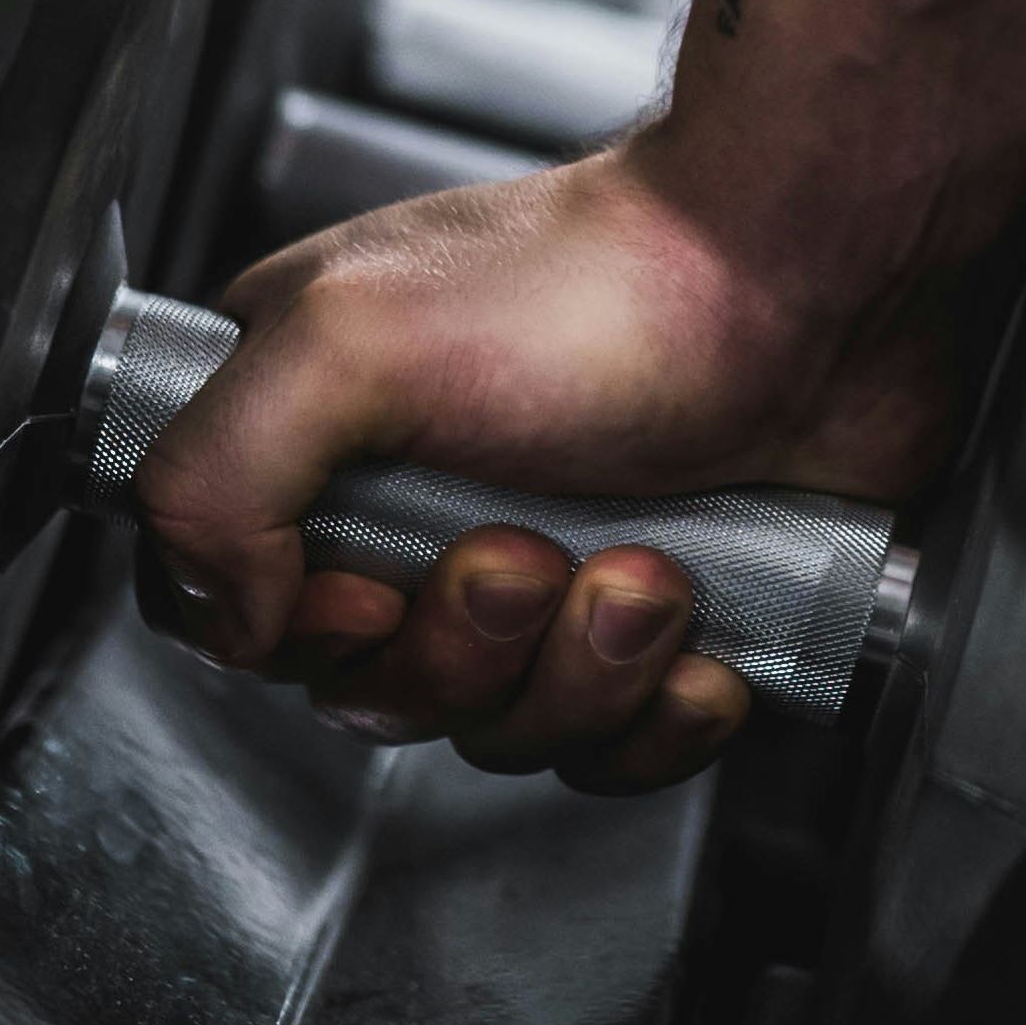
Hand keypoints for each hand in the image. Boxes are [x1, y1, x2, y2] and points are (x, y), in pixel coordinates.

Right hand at [126, 139, 970, 790]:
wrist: (812, 277)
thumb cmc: (602, 283)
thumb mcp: (347, 340)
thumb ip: (213, 476)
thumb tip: (225, 615)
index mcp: (319, 431)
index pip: (227, 606)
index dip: (302, 637)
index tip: (373, 590)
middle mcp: (418, 503)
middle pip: (374, 691)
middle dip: (466, 649)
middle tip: (527, 549)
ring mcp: (543, 566)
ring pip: (503, 728)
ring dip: (580, 669)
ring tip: (644, 566)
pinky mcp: (652, 620)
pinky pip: (619, 748)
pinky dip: (663, 711)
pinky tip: (702, 633)